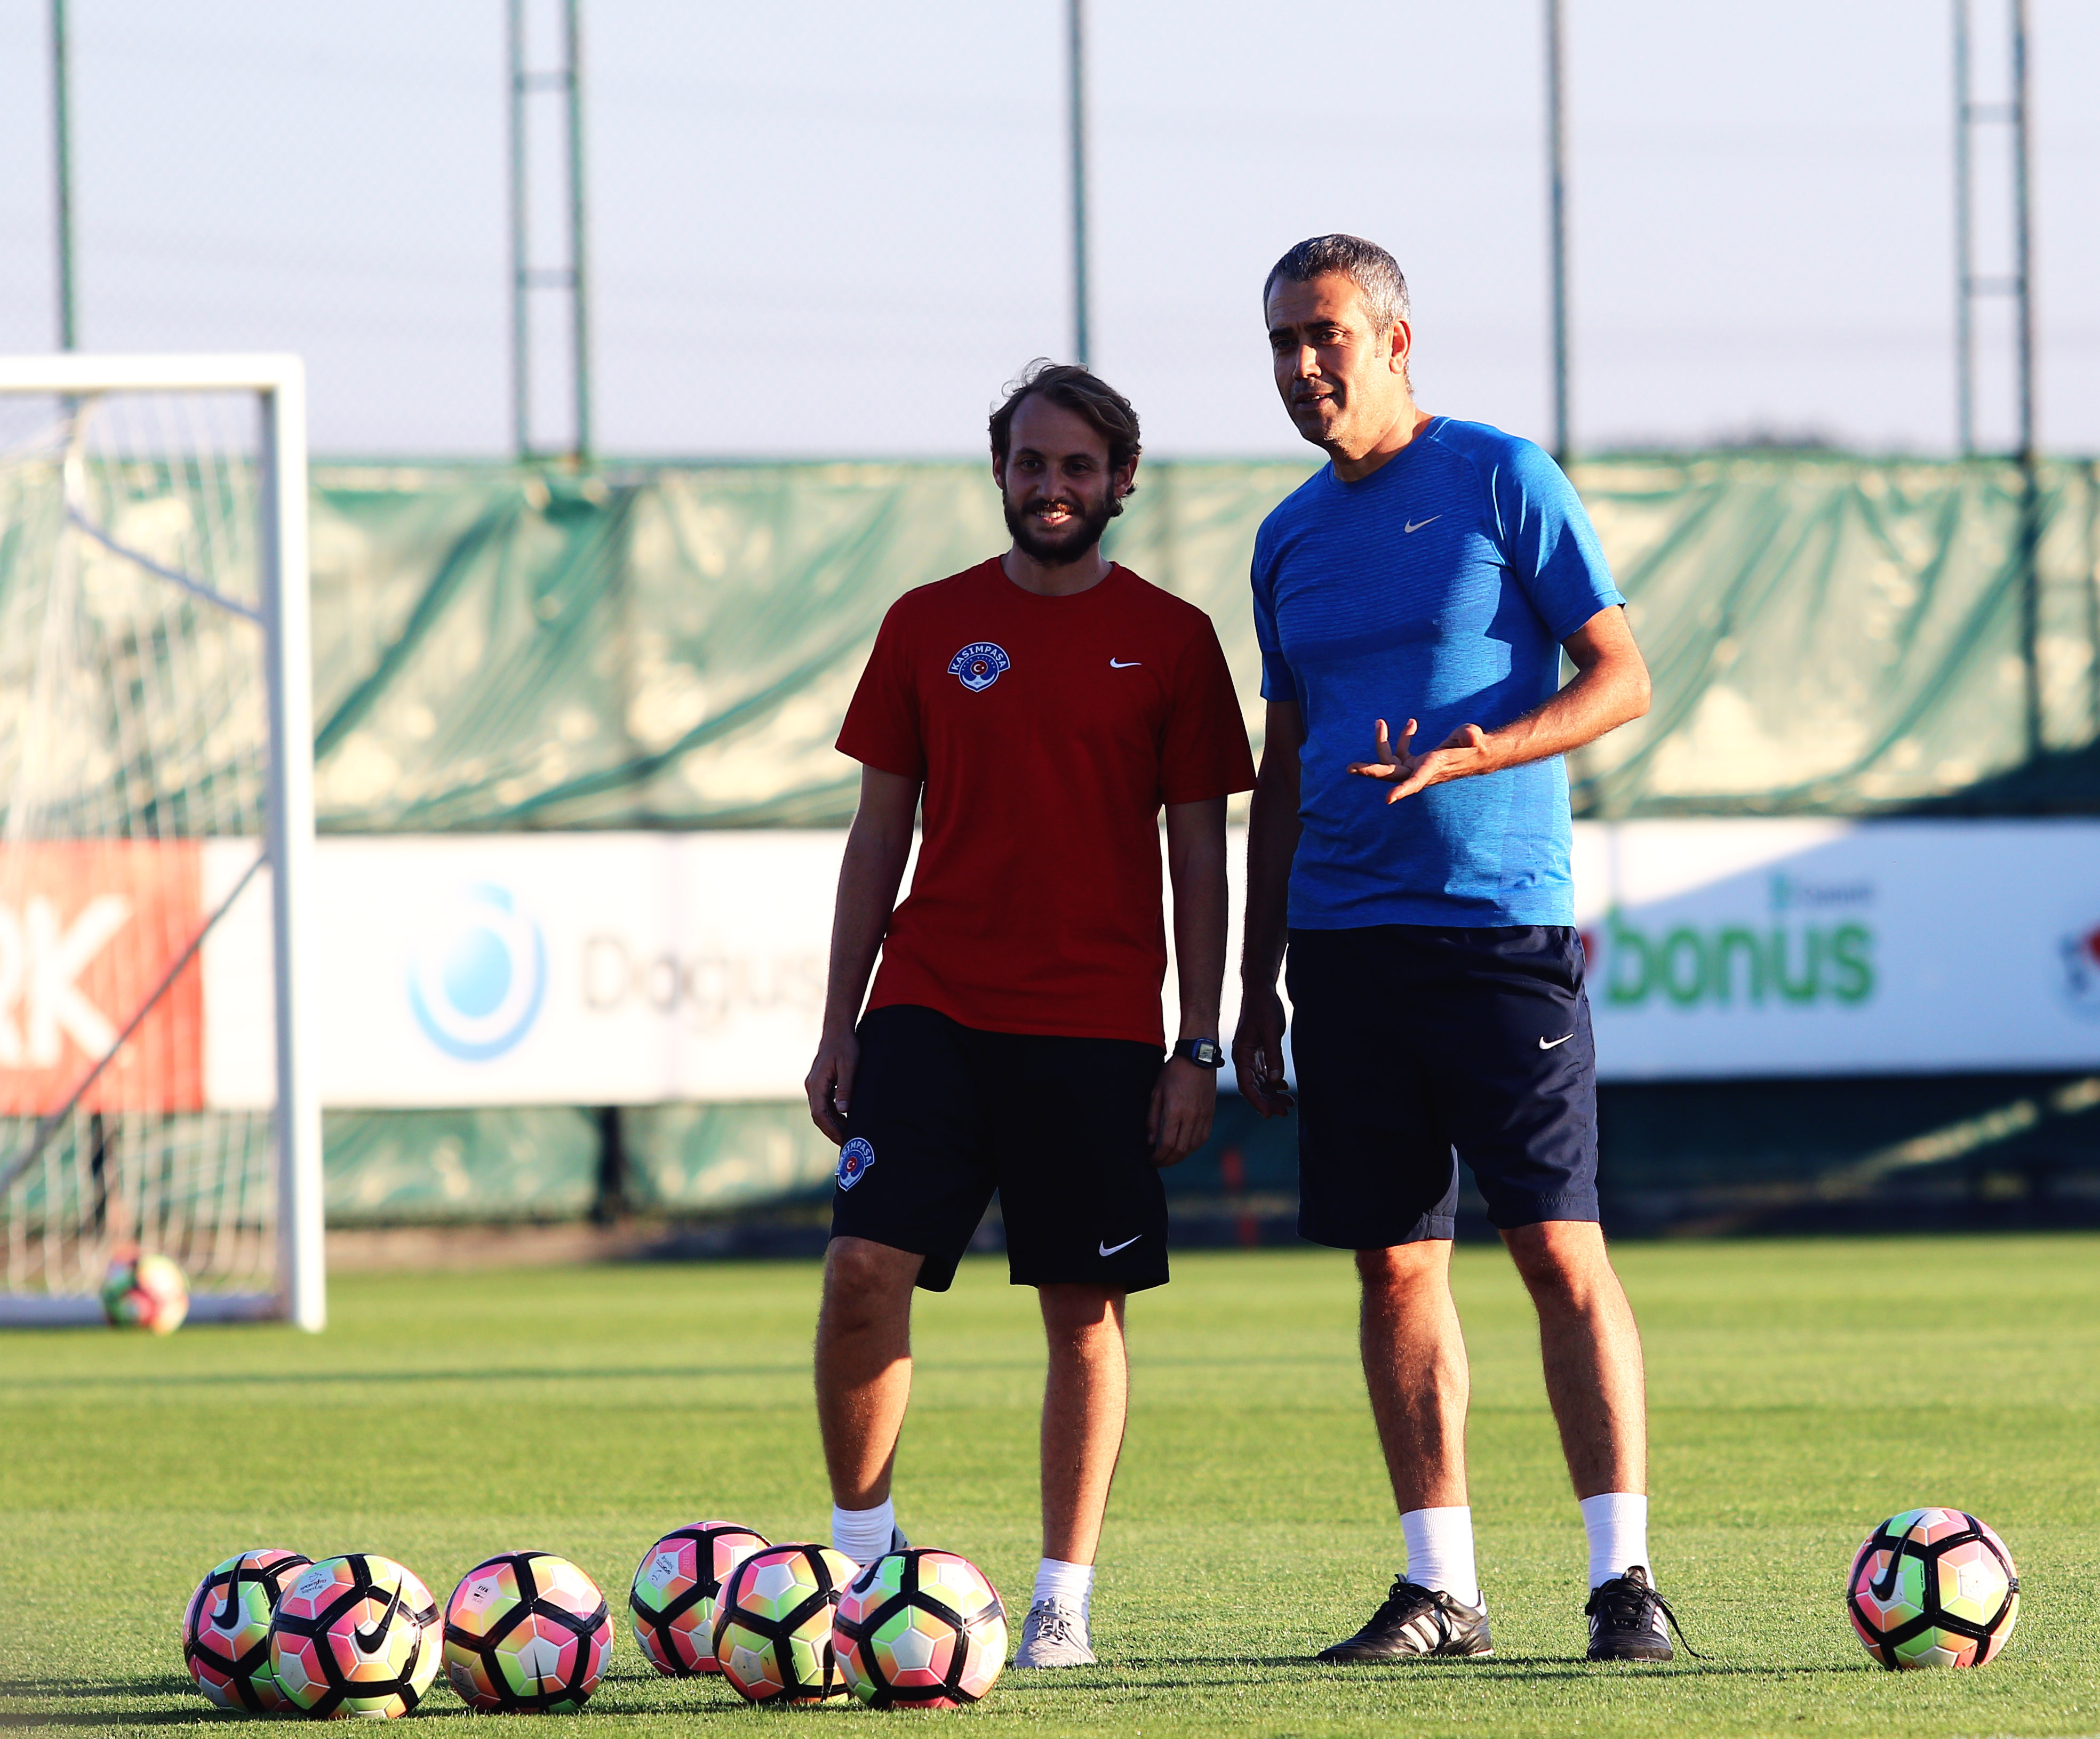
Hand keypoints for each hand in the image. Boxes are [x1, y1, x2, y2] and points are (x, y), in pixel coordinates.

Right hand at [803, 1028, 858, 1145]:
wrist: (838, 1030)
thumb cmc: (845, 1045)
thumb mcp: (849, 1066)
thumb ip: (845, 1088)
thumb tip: (843, 1111)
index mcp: (816, 1084)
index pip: (819, 1114)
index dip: (830, 1129)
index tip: (843, 1140)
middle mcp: (812, 1086)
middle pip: (819, 1115)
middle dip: (832, 1131)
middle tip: (847, 1144)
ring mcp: (815, 1085)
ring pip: (822, 1111)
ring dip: (834, 1123)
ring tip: (849, 1135)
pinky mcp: (821, 1083)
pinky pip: (825, 1104)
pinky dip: (834, 1114)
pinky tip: (846, 1120)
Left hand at [1147, 1057, 1215, 1166]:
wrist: (1197, 1058)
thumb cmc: (1173, 1073)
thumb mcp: (1156, 1093)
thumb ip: (1153, 1119)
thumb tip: (1150, 1141)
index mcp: (1175, 1111)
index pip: (1167, 1144)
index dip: (1158, 1157)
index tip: (1151, 1159)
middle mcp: (1192, 1117)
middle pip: (1181, 1150)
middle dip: (1168, 1160)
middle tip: (1158, 1162)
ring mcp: (1203, 1116)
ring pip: (1193, 1147)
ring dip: (1180, 1156)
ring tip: (1169, 1157)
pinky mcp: (1210, 1114)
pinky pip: (1202, 1138)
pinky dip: (1192, 1147)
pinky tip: (1184, 1147)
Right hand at [1231, 986, 1293, 1117]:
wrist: (1260, 990)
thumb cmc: (1264, 1008)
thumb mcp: (1272, 1031)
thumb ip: (1274, 1056)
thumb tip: (1275, 1081)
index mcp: (1242, 1055)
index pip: (1247, 1085)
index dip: (1258, 1102)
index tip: (1270, 1115)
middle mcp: (1243, 1058)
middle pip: (1253, 1087)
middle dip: (1268, 1101)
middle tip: (1285, 1112)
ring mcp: (1249, 1055)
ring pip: (1259, 1081)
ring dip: (1271, 1094)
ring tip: (1288, 1104)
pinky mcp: (1257, 1051)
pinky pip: (1263, 1072)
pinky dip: (1272, 1082)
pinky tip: (1283, 1087)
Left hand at [1347, 717, 1495, 803]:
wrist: (1475, 753)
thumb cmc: (1475, 745)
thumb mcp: (1473, 737)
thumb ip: (1471, 736)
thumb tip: (1471, 736)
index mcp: (1433, 769)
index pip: (1416, 781)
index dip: (1402, 789)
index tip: (1388, 799)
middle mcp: (1420, 772)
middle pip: (1391, 775)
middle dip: (1371, 771)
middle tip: (1350, 768)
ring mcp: (1415, 768)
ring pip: (1390, 761)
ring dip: (1382, 742)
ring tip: (1379, 722)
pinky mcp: (1414, 762)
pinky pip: (1400, 752)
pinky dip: (1402, 738)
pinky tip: (1411, 723)